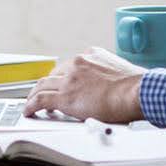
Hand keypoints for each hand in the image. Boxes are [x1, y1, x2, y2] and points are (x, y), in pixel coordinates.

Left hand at [21, 48, 145, 122]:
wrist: (136, 92)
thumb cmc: (136, 86)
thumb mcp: (122, 71)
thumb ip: (112, 75)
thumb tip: (117, 86)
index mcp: (92, 55)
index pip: (71, 65)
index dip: (64, 77)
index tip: (62, 83)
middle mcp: (78, 63)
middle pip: (54, 74)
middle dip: (49, 84)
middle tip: (44, 93)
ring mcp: (69, 79)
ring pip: (43, 85)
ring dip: (35, 94)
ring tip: (31, 103)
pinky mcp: (64, 96)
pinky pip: (40, 100)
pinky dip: (31, 105)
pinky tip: (29, 111)